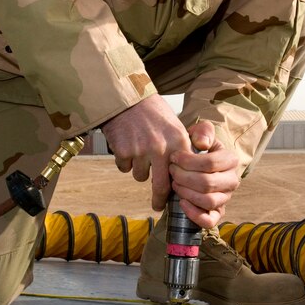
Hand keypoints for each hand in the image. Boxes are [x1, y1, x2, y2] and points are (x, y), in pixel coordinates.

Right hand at [101, 95, 191, 211]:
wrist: (127, 98)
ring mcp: (141, 150)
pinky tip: (126, 145)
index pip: (181, 175)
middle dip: (159, 200)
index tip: (175, 196)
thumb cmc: (152, 112)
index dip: (177, 188)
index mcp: (178, 141)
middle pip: (161, 186)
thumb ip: (179, 150)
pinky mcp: (123, 151)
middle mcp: (161, 148)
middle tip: (158, 206)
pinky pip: (124, 167)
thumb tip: (180, 176)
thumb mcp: (174, 126)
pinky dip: (124, 161)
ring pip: (140, 176)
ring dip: (139, 170)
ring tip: (138, 151)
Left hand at [168, 120, 239, 228]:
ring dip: (186, 193)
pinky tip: (181, 202)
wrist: (196, 164)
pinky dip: (194, 214)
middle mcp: (232, 180)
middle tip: (171, 170)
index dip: (188, 161)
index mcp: (230, 160)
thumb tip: (202, 144)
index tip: (174, 157)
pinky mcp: (217, 212)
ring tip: (174, 184)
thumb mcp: (200, 133)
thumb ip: (203, 131)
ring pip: (208, 201)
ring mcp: (225, 198)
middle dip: (183, 177)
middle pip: (207, 183)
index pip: (211, 163)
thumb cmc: (196, 148)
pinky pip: (209, 220)